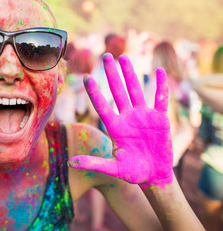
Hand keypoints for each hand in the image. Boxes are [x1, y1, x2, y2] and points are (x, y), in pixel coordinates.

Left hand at [69, 53, 172, 188]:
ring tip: (124, 58)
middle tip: (105, 55)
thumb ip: (94, 163)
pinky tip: (160, 72)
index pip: (101, 106)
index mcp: (115, 127)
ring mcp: (143, 117)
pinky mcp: (160, 119)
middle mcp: (127, 118)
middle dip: (111, 74)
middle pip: (117, 92)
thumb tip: (70, 163)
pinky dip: (161, 87)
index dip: (94, 92)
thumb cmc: (133, 172)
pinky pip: (160, 100)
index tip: (85, 77)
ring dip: (130, 74)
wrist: (154, 176)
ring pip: (136, 91)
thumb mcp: (113, 168)